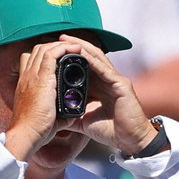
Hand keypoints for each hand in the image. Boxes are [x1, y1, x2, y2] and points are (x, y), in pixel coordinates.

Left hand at [4, 37, 154, 159]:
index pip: (81, 66)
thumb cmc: (108, 130)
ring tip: (67, 39)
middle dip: (72, 47)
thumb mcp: (82, 120)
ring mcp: (115, 80)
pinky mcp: (121, 84)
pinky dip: (93, 60)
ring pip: (97, 58)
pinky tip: (82, 53)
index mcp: (97, 86)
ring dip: (81, 47)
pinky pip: (105, 69)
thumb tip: (53, 113)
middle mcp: (106, 79)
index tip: (50, 51)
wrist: (128, 140)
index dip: (67, 58)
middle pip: (88, 57)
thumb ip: (70, 113)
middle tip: (56, 37)